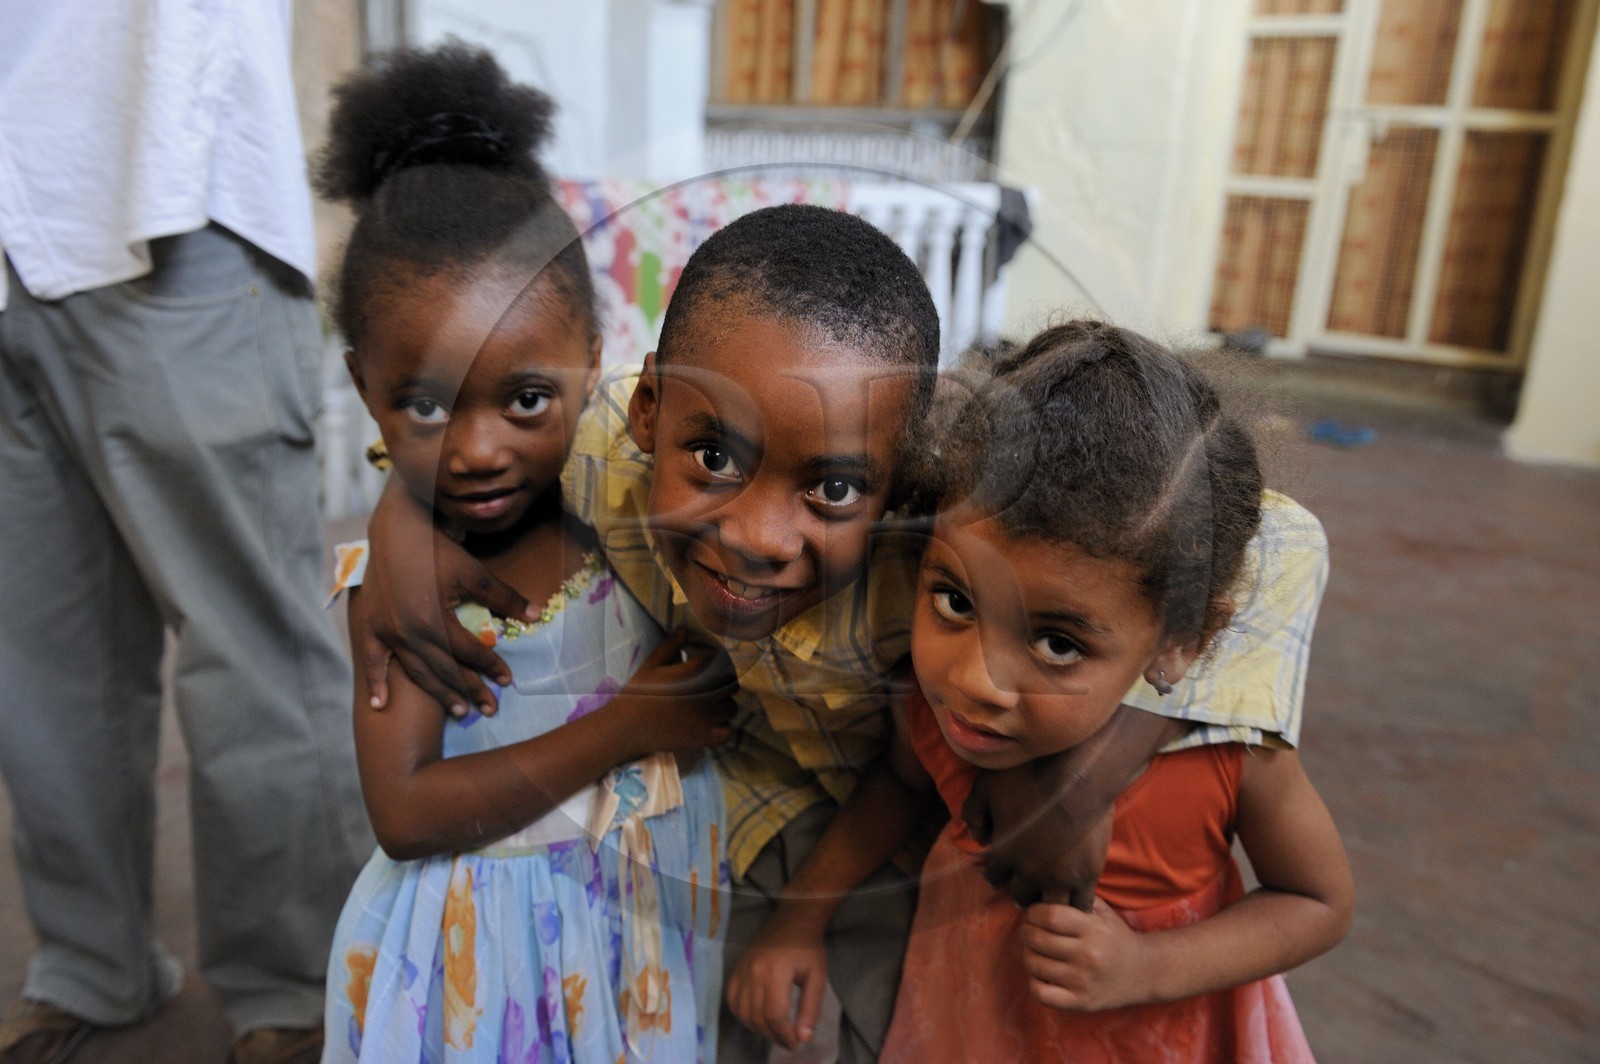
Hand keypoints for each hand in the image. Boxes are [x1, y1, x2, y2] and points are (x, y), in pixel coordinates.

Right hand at [358, 485, 531, 716]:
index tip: (508, 680)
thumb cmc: (437, 549)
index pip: (468, 653)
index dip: (490, 667)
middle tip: (490, 708)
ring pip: (417, 671)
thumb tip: (537, 616)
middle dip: (469, 690)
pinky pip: (373, 661)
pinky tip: (381, 706)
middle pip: (444, 670)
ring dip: (438, 693)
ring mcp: (387, 632)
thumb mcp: (474, 573)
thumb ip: (505, 598)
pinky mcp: (370, 627)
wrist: (395, 529)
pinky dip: (376, 683)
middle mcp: (408, 633)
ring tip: (459, 711)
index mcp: (434, 622)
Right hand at [607, 628, 738, 757]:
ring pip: (732, 707)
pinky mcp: (703, 738)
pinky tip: (714, 723)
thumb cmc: (637, 693)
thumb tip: (685, 628)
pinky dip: (724, 728)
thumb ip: (671, 645)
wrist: (626, 727)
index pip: (720, 662)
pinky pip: (728, 732)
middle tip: (714, 684)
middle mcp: (704, 695)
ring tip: (714, 704)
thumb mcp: (651, 664)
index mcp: (692, 674)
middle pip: (731, 684)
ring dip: (725, 704)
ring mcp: (705, 718)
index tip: (712, 663)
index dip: (718, 661)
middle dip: (725, 682)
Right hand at [725, 903, 830, 1050]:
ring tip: (775, 1032)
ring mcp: (742, 969)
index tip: (795, 1043)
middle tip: (788, 1041)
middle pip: (757, 1016)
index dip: (784, 1035)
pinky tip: (756, 1018)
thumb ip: (810, 1008)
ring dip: (758, 1028)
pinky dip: (741, 1014)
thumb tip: (803, 1038)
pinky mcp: (736, 968)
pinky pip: (732, 999)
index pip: (775, 1015)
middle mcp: (754, 971)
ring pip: (743, 1011)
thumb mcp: (817, 977)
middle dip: (773, 1035)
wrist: (793, 919)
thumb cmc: (809, 947)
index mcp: (776, 972)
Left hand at [963, 763, 1114, 909]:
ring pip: (1049, 907)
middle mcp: (1029, 872)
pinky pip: (1080, 907)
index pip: (994, 877)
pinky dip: (1076, 906)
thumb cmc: (1030, 775)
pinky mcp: (1087, 876)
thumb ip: (974, 811)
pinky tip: (1075, 897)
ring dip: (1046, 900)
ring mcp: (1060, 877)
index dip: (999, 870)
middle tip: (1029, 877)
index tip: (1007, 863)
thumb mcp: (987, 785)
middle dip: (1020, 887)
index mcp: (1004, 853)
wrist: (1079, 776)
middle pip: (1020, 895)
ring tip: (1051, 891)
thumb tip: (977, 836)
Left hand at [1021, 897, 1151, 1011]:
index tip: (1034, 913)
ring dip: (1027, 955)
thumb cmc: (1114, 936)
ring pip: (1034, 964)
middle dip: (1025, 931)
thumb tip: (1039, 889)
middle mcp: (1088, 955)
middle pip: (1037, 939)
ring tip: (1035, 950)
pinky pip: (1041, 994)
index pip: (1050, 915)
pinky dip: (1034, 983)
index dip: (1034, 912)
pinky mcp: (1079, 1002)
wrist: (1143, 972)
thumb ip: (1075, 897)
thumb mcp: (1101, 911)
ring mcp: (1083, 981)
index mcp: (1094, 928)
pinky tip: (1041, 975)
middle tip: (1029, 930)